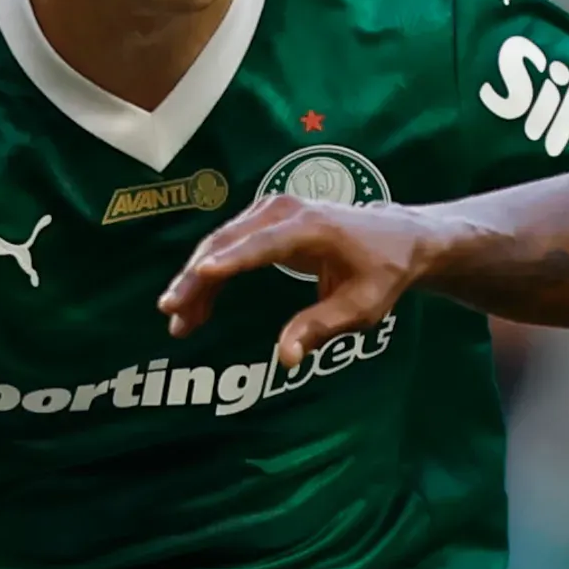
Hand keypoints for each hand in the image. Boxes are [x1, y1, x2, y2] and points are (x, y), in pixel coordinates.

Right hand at [159, 194, 422, 368]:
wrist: (395, 237)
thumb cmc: (382, 272)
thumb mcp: (362, 307)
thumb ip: (321, 327)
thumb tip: (286, 358)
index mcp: (312, 227)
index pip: (263, 244)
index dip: (230, 261)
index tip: (199, 275)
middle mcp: (284, 210)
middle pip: (228, 242)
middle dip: (196, 278)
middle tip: (172, 314)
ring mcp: (270, 209)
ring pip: (219, 244)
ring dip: (195, 281)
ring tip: (179, 322)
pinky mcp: (262, 219)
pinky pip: (226, 245)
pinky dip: (208, 274)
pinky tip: (196, 309)